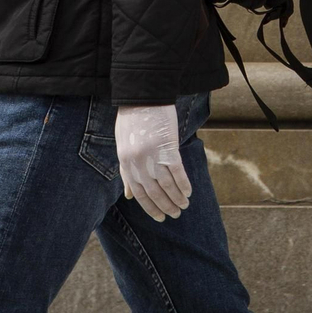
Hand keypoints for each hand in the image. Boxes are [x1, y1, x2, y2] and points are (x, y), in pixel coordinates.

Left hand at [115, 103, 191, 221]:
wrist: (142, 95)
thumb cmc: (131, 118)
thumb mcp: (122, 145)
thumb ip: (126, 170)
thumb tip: (128, 195)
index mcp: (126, 162)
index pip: (138, 193)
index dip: (150, 207)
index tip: (159, 217)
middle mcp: (138, 163)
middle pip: (154, 192)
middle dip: (165, 206)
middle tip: (175, 215)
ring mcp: (152, 156)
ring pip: (167, 186)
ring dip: (176, 198)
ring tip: (184, 206)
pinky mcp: (167, 148)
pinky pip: (177, 173)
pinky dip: (183, 185)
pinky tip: (188, 192)